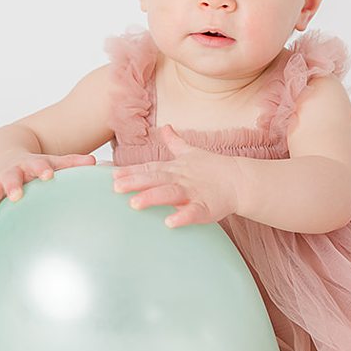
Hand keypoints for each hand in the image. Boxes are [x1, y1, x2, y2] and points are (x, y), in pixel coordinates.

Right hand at [0, 151, 96, 235]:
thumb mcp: (51, 161)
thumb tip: (95, 162)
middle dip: (12, 185)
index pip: (36, 165)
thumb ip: (71, 163)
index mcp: (27, 165)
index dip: (41, 169)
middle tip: (16, 194)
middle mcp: (8, 174)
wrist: (4, 157)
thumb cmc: (34, 166)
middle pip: (9, 178)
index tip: (48, 174)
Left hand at [111, 125, 241, 227]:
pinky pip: (193, 212)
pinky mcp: (206, 207)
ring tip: (135, 204)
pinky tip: (169, 222)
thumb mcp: (192, 153)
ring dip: (152, 198)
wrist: (239, 180)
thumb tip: (167, 127)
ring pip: (170, 194)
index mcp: (174, 169)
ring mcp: (193, 193)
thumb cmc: (214, 168)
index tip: (111, 175)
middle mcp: (180, 179)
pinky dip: (182, 216)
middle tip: (115, 188)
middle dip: (135, 183)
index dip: (130, 172)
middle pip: (155, 179)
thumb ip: (175, 142)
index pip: (149, 169)